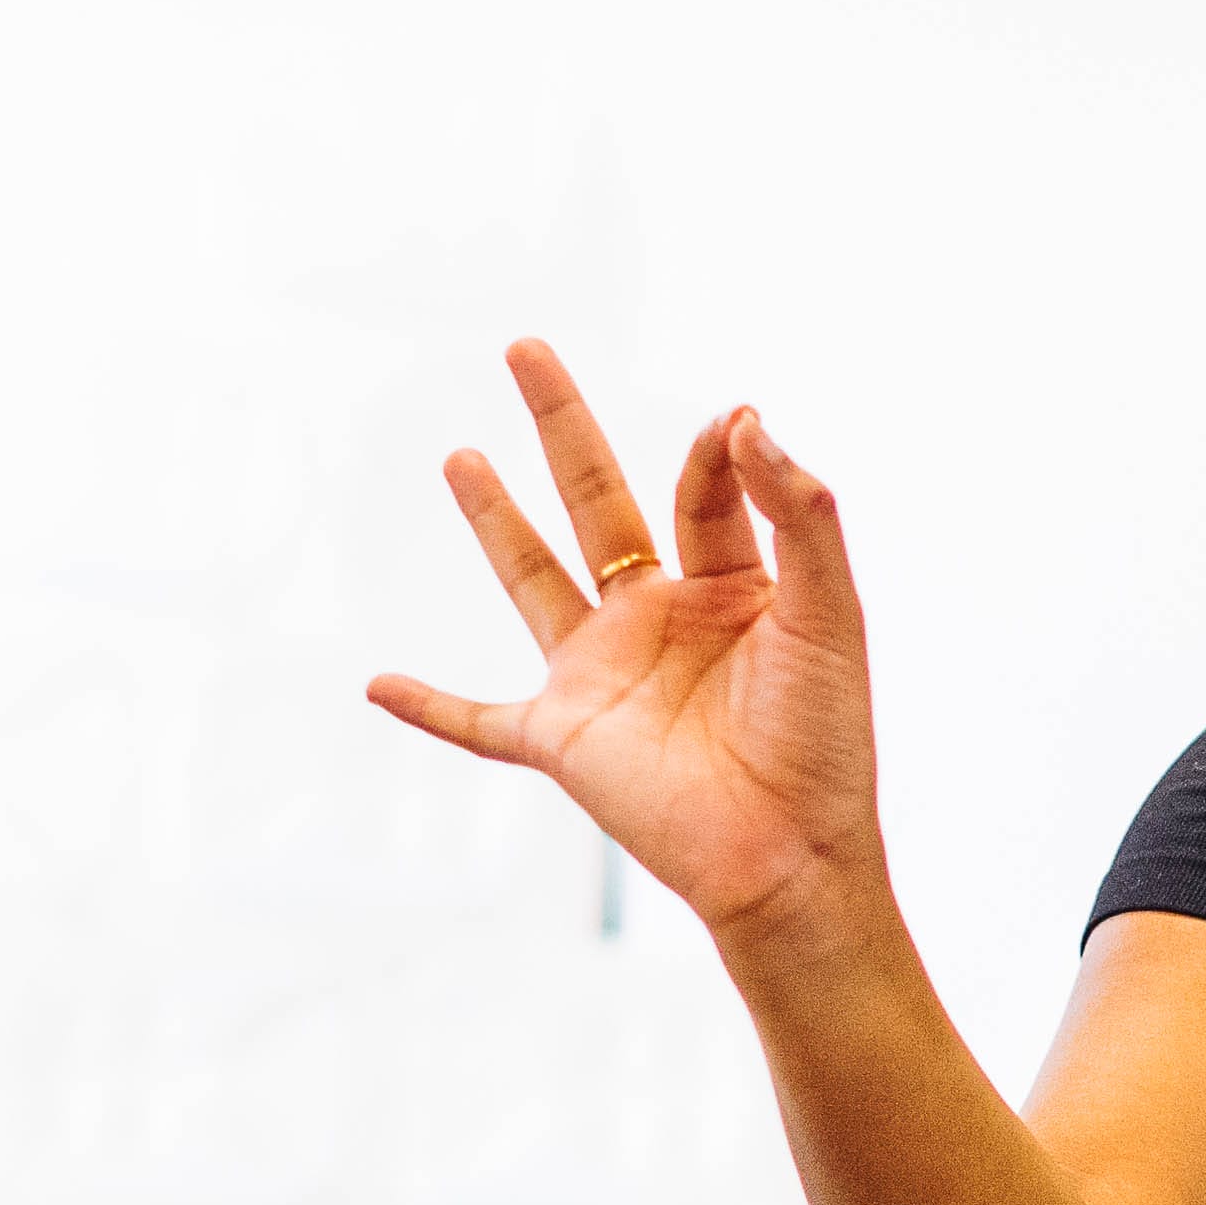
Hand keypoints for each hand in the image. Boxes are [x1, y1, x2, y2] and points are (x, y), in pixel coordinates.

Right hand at [379, 344, 881, 940]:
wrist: (790, 856)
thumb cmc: (824, 741)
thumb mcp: (830, 611)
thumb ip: (798, 513)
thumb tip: (742, 416)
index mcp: (731, 588)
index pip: (703, 490)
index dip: (716, 451)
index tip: (732, 423)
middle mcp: (659, 620)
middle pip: (598, 502)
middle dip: (562, 425)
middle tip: (526, 348)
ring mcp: (603, 677)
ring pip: (534, 580)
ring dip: (496, 521)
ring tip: (461, 456)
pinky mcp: (562, 739)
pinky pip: (479, 723)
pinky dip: (428, 708)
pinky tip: (375, 684)